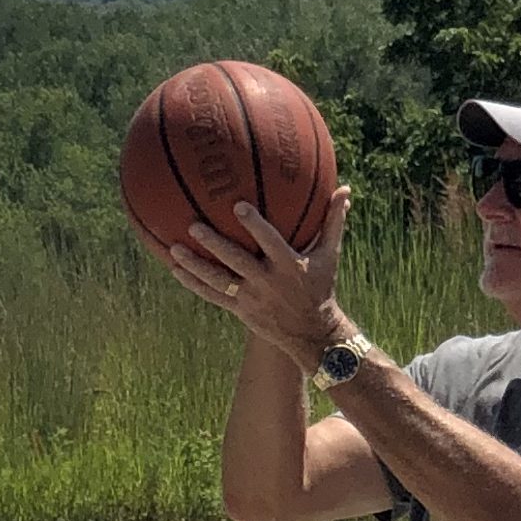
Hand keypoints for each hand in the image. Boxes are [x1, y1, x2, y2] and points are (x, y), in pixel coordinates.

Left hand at [163, 187, 351, 370]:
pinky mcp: (240, 310)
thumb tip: (345, 188)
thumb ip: (333, 221)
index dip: (254, 225)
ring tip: (174, 249)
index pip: (269, 241)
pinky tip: (176, 270)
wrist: (312, 333)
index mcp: (288, 265)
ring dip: (196, 265)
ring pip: (219, 280)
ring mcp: (251, 298)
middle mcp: (267, 282)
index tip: (237, 206)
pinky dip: (194, 284)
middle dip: (215, 244)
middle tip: (194, 225)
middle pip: (237, 261)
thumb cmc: (320, 286)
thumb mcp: (329, 255)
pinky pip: (213, 296)